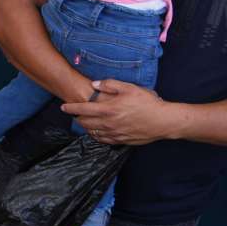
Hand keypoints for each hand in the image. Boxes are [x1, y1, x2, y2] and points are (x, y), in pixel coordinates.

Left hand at [60, 79, 180, 144]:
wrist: (163, 121)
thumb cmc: (148, 102)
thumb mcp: (129, 88)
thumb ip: (110, 85)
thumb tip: (94, 84)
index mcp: (108, 109)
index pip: (82, 109)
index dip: (70, 108)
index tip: (63, 107)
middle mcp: (108, 123)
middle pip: (84, 123)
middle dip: (77, 118)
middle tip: (75, 114)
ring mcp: (114, 133)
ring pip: (92, 132)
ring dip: (86, 127)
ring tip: (85, 122)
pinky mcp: (121, 140)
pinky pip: (103, 140)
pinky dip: (96, 135)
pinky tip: (97, 132)